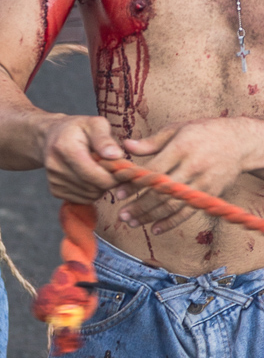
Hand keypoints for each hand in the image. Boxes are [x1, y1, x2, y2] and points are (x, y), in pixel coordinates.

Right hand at [42, 115, 124, 202]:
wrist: (51, 136)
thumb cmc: (78, 129)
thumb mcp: (94, 124)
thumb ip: (105, 139)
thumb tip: (116, 155)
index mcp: (65, 148)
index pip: (94, 175)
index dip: (114, 177)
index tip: (124, 170)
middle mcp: (56, 166)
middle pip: (93, 187)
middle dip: (109, 181)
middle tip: (115, 170)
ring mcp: (53, 180)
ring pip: (89, 196)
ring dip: (101, 187)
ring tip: (101, 170)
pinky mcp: (54, 190)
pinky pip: (82, 199)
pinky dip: (91, 191)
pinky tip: (90, 177)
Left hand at [115, 118, 263, 233]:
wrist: (240, 142)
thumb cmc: (204, 132)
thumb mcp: (177, 129)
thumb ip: (151, 142)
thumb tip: (126, 146)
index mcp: (182, 148)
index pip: (154, 170)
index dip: (135, 183)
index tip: (118, 192)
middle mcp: (193, 167)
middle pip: (162, 191)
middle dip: (139, 205)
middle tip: (121, 215)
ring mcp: (203, 183)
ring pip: (173, 205)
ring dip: (150, 216)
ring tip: (132, 222)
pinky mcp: (210, 194)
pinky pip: (188, 212)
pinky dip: (171, 222)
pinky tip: (155, 228)